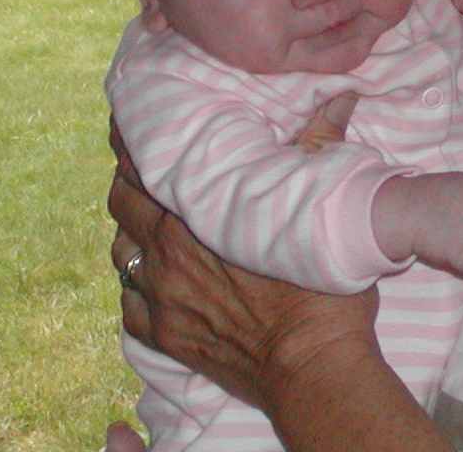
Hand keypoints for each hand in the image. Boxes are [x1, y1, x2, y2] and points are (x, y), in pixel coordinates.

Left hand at [109, 127, 380, 409]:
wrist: (311, 366)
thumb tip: (340, 97)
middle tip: (142, 162)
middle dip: (128, 178)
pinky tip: (152, 277)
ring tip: (147, 218)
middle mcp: (166, 254)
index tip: (129, 118)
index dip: (132, 138)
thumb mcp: (323, 205)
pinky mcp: (165, 336)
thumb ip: (320, 145)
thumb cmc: (322, 286)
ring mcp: (160, 299)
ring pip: (122, 252)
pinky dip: (136, 284)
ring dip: (130, 230)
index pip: (144, 164)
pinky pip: (129, 303)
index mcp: (196, 214)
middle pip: (123, 203)